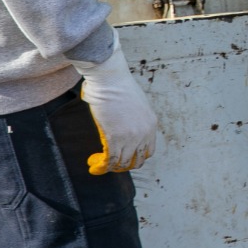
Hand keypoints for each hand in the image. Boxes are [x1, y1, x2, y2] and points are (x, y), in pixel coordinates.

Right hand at [71, 37, 158, 173]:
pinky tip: (96, 165)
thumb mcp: (137, 105)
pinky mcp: (115, 137)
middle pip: (137, 160)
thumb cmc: (120, 88)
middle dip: (125, 165)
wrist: (111, 81)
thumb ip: (136, 120)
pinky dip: (103, 165)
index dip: (137, 158)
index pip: (148, 151)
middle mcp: (144, 133)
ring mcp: (130, 137)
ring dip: (112, 167)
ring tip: (102, 165)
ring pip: (123, 163)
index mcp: (151, 124)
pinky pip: (110, 159)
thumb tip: (126, 129)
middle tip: (114, 165)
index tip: (127, 158)